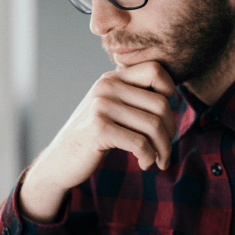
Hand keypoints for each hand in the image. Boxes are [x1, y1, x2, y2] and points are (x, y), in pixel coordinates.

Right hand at [19, 62, 176, 221]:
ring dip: (163, 149)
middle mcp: (106, 86)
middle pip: (160, 104)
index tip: (163, 117)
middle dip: (170, 132)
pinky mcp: (99, 129)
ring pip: (153, 125)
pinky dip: (148, 157)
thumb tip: (173, 96)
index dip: (169, 93)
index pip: (156, 70)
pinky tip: (144, 164)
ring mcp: (101, 106)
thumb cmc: (95, 137)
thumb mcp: (113, 109)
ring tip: (158, 161)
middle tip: (164, 150)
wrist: (61, 160)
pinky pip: (140, 143)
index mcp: (112, 78)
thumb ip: (134, 97)